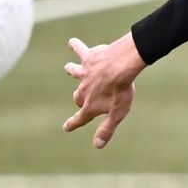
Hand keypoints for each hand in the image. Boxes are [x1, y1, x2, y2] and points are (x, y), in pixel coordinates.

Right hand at [63, 33, 145, 147]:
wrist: (120, 66)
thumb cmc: (121, 91)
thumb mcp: (117, 114)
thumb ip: (107, 129)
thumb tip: (97, 145)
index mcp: (90, 104)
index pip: (79, 118)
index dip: (73, 124)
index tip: (66, 127)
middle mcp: (83, 89)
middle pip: (78, 96)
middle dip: (79, 99)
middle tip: (82, 100)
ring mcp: (84, 72)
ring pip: (73, 72)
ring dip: (71, 71)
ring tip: (69, 68)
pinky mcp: (89, 57)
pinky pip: (79, 50)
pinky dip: (75, 46)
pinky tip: (72, 42)